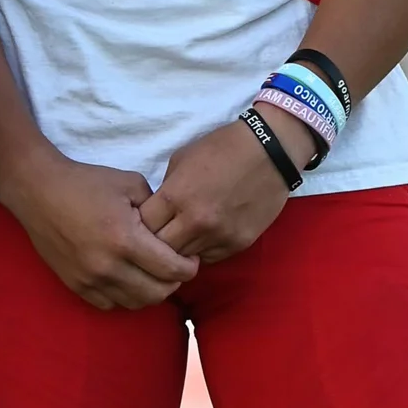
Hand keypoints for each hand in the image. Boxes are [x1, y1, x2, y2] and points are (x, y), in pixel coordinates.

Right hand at [0, 149, 198, 311]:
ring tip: (151, 273)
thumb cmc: (86, 182)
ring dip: (150, 291)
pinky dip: (124, 296)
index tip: (190, 258)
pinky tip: (126, 278)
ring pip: (135, 304)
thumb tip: (175, 229)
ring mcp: (89, 279)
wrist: (38, 191)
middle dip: (173, 282)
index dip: (189, 267)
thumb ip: (158, 208)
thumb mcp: (131, 183)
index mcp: (125, 238)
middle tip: (173, 267)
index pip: (172, 270)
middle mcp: (108, 265)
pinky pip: (110, 304)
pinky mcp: (75, 285)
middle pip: (158, 293)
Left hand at [139, 107, 313, 263]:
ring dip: (178, 250)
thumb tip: (155, 213)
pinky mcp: (238, 244)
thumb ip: (166, 190)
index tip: (140, 224)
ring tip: (180, 236)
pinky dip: (202, 251)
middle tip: (156, 237)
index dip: (136, 227)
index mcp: (176, 196)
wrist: (270, 151)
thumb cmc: (222, 148)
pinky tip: (204, 236)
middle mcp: (196, 221)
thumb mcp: (182, 159)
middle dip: (153, 245)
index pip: (142, 227)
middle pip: (159, 251)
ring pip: (184, 259)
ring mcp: (219, 236)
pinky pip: (209, 258)